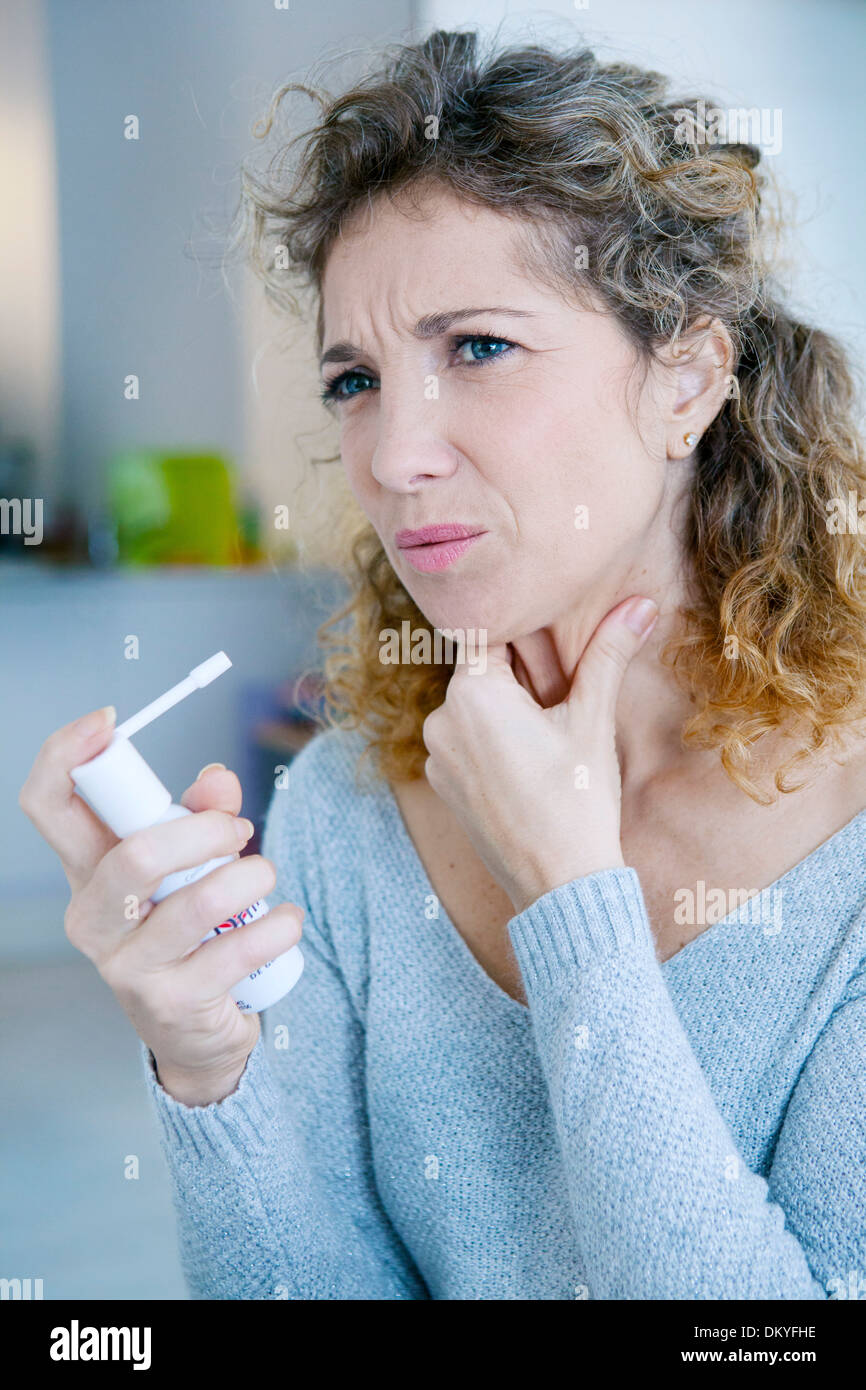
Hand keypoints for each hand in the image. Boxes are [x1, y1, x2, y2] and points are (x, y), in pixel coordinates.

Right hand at [18, 710, 303, 1104]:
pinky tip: (286, 921)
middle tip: (238, 831)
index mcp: (88, 872)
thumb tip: (220, 779)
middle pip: (135, 854)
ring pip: (195, 902)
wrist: (198, 1033)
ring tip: (265, 876)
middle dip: (204, 830)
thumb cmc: (190, 932)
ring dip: (250, 877)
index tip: (108, 720)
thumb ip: (203, 814)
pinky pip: (237, 950)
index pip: (48, 805)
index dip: (66, 754)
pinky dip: (278, 925)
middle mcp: (93, 919)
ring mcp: (126, 967)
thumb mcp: (191, 864)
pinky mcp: (171, 1003)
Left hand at [421, 596, 658, 913]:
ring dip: (507, 710)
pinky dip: (493, 743)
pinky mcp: (442, 785)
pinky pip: (466, 744)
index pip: (490, 633)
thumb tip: (640, 605)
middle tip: (562, 697)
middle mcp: (440, 719)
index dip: (525, 631)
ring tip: (548, 737)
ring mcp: (436, 756)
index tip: (554, 642)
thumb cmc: (577, 800)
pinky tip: (529, 765)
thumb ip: (608, 655)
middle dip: (521, 676)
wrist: (558, 883)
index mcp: (470, 693)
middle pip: (482, 672)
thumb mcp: (592, 720)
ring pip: (474, 709)